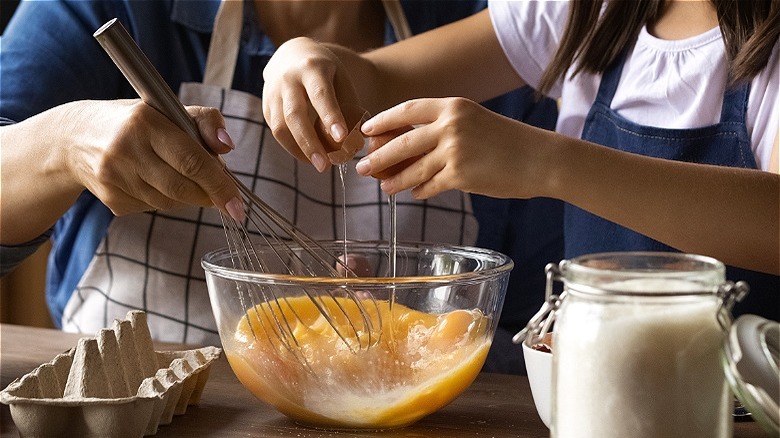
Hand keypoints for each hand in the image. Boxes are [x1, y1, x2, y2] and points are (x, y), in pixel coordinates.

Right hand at [62, 99, 242, 218]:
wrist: (74, 139)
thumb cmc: (135, 122)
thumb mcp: (168, 109)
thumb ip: (205, 122)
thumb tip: (227, 147)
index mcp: (145, 123)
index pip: (192, 161)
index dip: (219, 186)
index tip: (238, 205)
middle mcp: (125, 150)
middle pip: (183, 187)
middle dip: (208, 194)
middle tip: (221, 194)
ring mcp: (115, 178)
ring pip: (170, 201)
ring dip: (187, 195)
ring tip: (181, 175)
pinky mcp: (111, 199)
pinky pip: (153, 208)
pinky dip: (165, 199)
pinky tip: (154, 181)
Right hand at [262, 37, 365, 171]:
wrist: (291, 54)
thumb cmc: (324, 71)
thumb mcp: (341, 78)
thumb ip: (348, 105)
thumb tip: (357, 140)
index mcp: (312, 68)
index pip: (320, 94)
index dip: (330, 116)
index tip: (341, 138)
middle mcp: (288, 79)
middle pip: (295, 114)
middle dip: (310, 143)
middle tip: (325, 166)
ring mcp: (272, 93)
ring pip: (280, 127)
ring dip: (299, 150)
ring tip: (319, 165)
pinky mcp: (266, 107)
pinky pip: (277, 132)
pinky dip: (293, 147)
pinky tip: (309, 156)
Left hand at [356, 97, 551, 199]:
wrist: (539, 159)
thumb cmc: (507, 142)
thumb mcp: (473, 122)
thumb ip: (442, 129)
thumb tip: (404, 147)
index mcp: (453, 106)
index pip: (407, 110)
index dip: (383, 121)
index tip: (367, 131)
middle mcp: (451, 125)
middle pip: (402, 142)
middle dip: (378, 157)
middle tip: (362, 167)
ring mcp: (454, 151)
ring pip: (412, 168)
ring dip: (394, 180)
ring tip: (383, 187)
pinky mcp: (460, 175)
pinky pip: (429, 185)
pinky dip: (419, 191)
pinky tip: (414, 193)